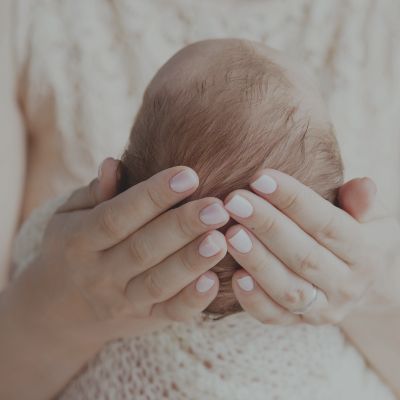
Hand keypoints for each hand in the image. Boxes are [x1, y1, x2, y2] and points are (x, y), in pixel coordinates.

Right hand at [22, 159, 229, 344]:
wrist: (62, 309)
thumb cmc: (73, 247)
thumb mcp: (70, 216)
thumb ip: (94, 193)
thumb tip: (112, 164)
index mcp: (80, 240)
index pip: (117, 216)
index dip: (152, 196)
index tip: (188, 176)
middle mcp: (100, 273)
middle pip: (143, 249)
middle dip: (182, 227)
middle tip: (217, 207)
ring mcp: (123, 301)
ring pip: (159, 282)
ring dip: (192, 262)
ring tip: (221, 240)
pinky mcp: (145, 318)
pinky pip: (170, 313)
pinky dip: (193, 300)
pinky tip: (214, 281)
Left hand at [222, 169, 399, 324]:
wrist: (359, 282)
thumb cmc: (355, 237)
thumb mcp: (370, 217)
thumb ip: (362, 203)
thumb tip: (362, 185)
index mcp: (365, 255)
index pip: (327, 224)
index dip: (293, 200)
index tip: (260, 178)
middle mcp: (347, 286)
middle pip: (303, 256)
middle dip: (266, 226)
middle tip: (235, 201)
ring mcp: (322, 309)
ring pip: (287, 288)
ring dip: (257, 261)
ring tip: (230, 233)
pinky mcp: (297, 322)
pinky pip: (273, 316)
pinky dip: (253, 299)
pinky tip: (233, 275)